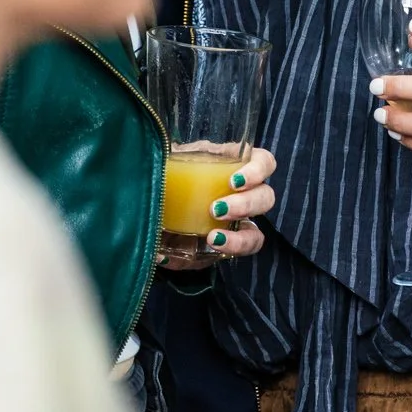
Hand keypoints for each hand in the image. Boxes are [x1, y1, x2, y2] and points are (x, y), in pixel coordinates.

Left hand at [157, 146, 276, 270]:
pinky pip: (231, 255)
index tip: (234, 181)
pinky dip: (221, 252)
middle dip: (246, 205)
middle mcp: (241, 194)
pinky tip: (196, 249)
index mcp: (232, 165)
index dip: (257, 170)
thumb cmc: (161, 177)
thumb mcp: (165, 161)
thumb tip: (153, 156)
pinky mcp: (221, 247)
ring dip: (239, 238)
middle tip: (217, 209)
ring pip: (256, 233)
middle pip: (265, 197)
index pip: (263, 163)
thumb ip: (164, 157)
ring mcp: (234, 224)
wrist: (145, 208)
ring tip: (212, 237)